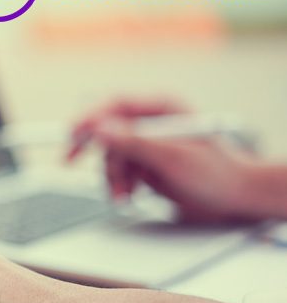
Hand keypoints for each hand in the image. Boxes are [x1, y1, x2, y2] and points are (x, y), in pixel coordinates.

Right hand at [68, 97, 260, 221]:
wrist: (234, 197)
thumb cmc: (215, 173)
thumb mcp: (172, 158)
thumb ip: (135, 142)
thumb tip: (100, 129)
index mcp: (161, 108)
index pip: (116, 104)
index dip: (90, 116)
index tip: (73, 133)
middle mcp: (151, 121)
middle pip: (106, 128)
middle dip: (94, 151)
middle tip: (69, 159)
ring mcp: (146, 142)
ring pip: (110, 154)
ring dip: (112, 176)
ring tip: (124, 194)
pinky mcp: (144, 161)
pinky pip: (118, 169)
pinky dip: (118, 183)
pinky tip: (130, 194)